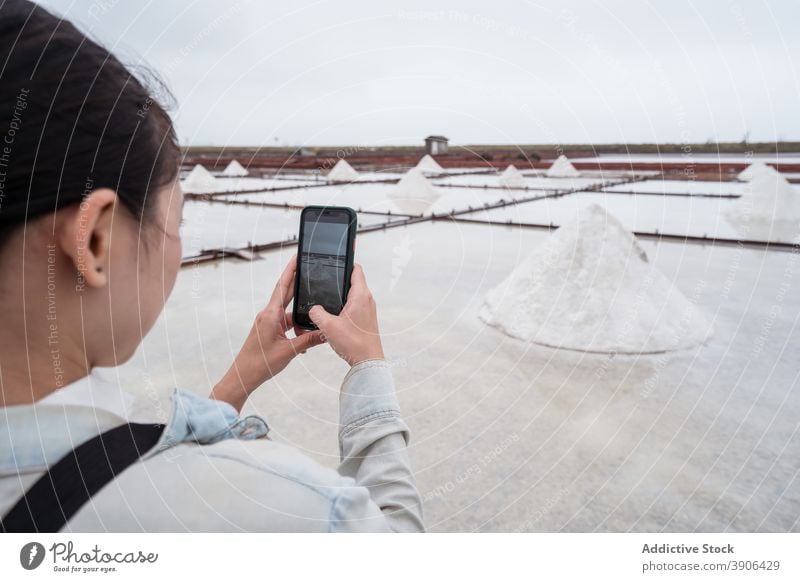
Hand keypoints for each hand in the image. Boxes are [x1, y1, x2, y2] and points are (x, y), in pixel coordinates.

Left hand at [211, 256, 323, 410]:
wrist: (243, 376)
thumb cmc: (260, 364)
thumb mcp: (289, 351)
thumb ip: (308, 341)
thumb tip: (325, 332)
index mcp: (270, 315)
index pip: (282, 287)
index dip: (290, 271)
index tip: (296, 257)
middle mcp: (268, 315)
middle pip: (285, 294)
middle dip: (298, 284)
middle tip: (309, 271)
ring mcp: (267, 322)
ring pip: (289, 313)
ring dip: (300, 319)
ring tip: (313, 329)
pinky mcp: (268, 330)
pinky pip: (286, 324)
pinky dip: (296, 329)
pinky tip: (303, 341)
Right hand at [308, 264, 384, 365]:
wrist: (367, 362)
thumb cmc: (353, 343)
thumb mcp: (328, 326)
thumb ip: (317, 313)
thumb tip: (313, 309)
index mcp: (360, 295)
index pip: (356, 269)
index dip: (346, 262)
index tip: (336, 259)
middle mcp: (367, 300)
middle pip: (353, 281)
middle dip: (340, 280)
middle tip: (326, 279)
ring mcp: (368, 310)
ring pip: (353, 295)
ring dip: (342, 294)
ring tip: (328, 296)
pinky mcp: (366, 319)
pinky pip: (355, 306)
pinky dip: (344, 306)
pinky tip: (333, 314)